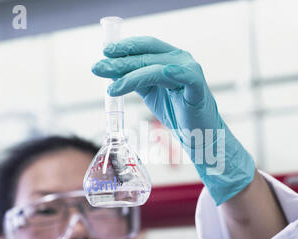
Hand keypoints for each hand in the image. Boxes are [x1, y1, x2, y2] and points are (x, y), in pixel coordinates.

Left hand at [92, 36, 219, 146]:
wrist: (199, 134)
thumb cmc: (177, 112)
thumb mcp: (151, 92)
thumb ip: (135, 80)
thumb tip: (111, 71)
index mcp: (171, 57)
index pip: (146, 46)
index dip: (125, 46)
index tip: (105, 51)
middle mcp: (181, 59)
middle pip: (147, 56)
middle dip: (120, 62)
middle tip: (98, 67)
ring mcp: (190, 71)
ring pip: (156, 68)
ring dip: (130, 75)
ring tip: (111, 87)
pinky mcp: (197, 87)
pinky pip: (181, 77)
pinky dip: (168, 74)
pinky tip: (149, 77)